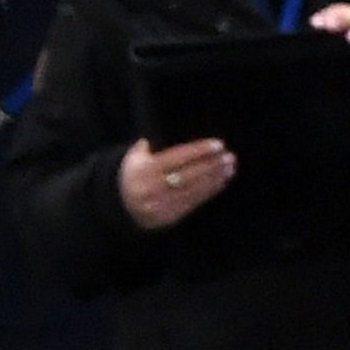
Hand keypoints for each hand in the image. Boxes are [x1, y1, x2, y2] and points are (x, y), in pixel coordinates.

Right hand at [119, 137, 233, 230]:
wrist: (120, 206)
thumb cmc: (135, 173)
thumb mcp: (135, 156)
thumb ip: (151, 145)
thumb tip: (171, 131)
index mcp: (145, 170)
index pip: (177, 157)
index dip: (199, 151)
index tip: (218, 144)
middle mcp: (152, 188)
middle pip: (188, 175)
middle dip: (211, 165)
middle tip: (229, 157)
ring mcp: (160, 205)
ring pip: (192, 190)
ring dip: (214, 179)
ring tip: (229, 168)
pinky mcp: (168, 217)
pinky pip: (192, 203)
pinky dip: (208, 192)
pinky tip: (221, 182)